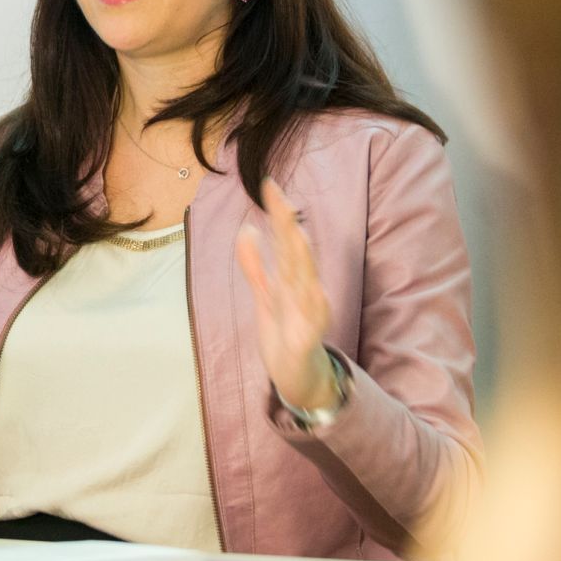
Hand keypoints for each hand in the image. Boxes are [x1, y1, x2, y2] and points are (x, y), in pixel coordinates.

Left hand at [234, 178, 336, 411]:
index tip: (268, 185)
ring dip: (303, 259)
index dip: (279, 213)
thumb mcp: (265, 295)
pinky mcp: (307, 339)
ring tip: (297, 235)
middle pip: (296, 253)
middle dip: (289, 227)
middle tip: (281, 200)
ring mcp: (308, 314)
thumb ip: (255, 264)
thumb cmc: (285, 331)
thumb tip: (246, 230)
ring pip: (307, 282)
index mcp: (290, 279)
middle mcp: (303, 291)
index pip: (285, 239)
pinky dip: (313, 307)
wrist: (297, 375)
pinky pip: (312, 322)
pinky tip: (314, 291)